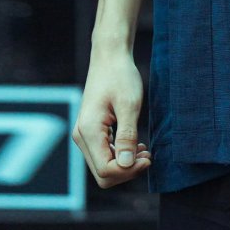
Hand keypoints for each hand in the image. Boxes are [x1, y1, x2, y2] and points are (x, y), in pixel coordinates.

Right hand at [73, 46, 152, 188]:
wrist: (110, 57)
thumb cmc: (121, 76)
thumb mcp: (129, 105)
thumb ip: (126, 136)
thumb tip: (125, 164)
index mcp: (88, 131)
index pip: (105, 170)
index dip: (128, 171)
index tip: (148, 158)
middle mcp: (82, 136)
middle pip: (102, 173)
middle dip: (127, 170)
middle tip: (148, 156)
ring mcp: (85, 134)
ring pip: (103, 166)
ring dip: (125, 164)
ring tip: (145, 150)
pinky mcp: (91, 131)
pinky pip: (103, 154)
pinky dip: (120, 155)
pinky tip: (136, 145)